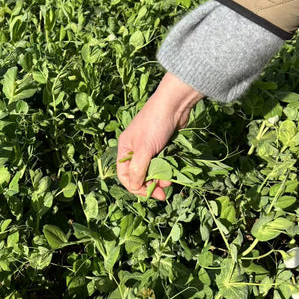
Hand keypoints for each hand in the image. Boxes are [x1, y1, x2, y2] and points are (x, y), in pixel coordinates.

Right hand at [116, 73, 202, 199]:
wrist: (174, 105)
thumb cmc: (155, 125)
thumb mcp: (144, 149)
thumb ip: (138, 170)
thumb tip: (134, 187)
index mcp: (125, 148)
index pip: (124, 175)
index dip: (135, 187)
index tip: (149, 194)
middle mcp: (135, 149)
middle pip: (139, 175)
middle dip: (150, 185)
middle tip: (163, 193)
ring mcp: (149, 148)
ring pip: (153, 170)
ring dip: (160, 178)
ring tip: (169, 181)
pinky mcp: (162, 146)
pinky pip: (163, 163)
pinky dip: (167, 169)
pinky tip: (173, 172)